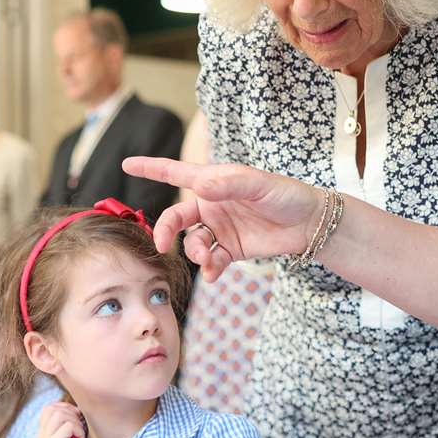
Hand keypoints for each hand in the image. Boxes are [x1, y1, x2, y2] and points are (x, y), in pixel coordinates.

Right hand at [37, 402, 98, 437]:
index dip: (65, 408)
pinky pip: (68, 425)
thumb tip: (67, 404)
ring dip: (76, 424)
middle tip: (78, 431)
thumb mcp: (71, 433)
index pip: (48, 408)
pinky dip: (79, 432)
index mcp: (43, 435)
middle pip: (53, 409)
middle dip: (71, 415)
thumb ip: (65, 419)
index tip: (76, 419)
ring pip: (60, 415)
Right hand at [121, 157, 326, 281]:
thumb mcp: (260, 184)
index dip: (151, 168)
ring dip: (194, 253)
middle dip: (165, 231)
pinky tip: (214, 273)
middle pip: (177, 217)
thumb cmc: (287, 195)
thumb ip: (230, 183)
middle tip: (161, 245)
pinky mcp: (232, 249)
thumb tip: (202, 185)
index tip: (126, 163)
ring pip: (192, 242)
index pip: (177, 172)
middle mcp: (213, 205)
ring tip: (207, 260)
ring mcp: (221, 228)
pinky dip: (209, 268)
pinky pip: (211, 260)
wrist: (311, 224)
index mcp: (215, 182)